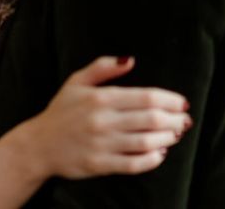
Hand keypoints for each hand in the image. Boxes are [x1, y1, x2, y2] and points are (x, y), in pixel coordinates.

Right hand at [25, 56, 191, 178]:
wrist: (39, 144)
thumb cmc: (61, 110)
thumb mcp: (77, 81)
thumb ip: (103, 67)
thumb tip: (130, 60)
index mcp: (100, 98)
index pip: (145, 97)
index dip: (169, 100)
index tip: (182, 102)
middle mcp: (103, 121)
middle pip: (151, 119)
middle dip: (174, 119)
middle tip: (185, 119)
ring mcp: (102, 144)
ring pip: (146, 142)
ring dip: (167, 138)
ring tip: (175, 134)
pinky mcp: (100, 164)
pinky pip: (134, 164)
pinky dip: (152, 159)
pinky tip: (159, 153)